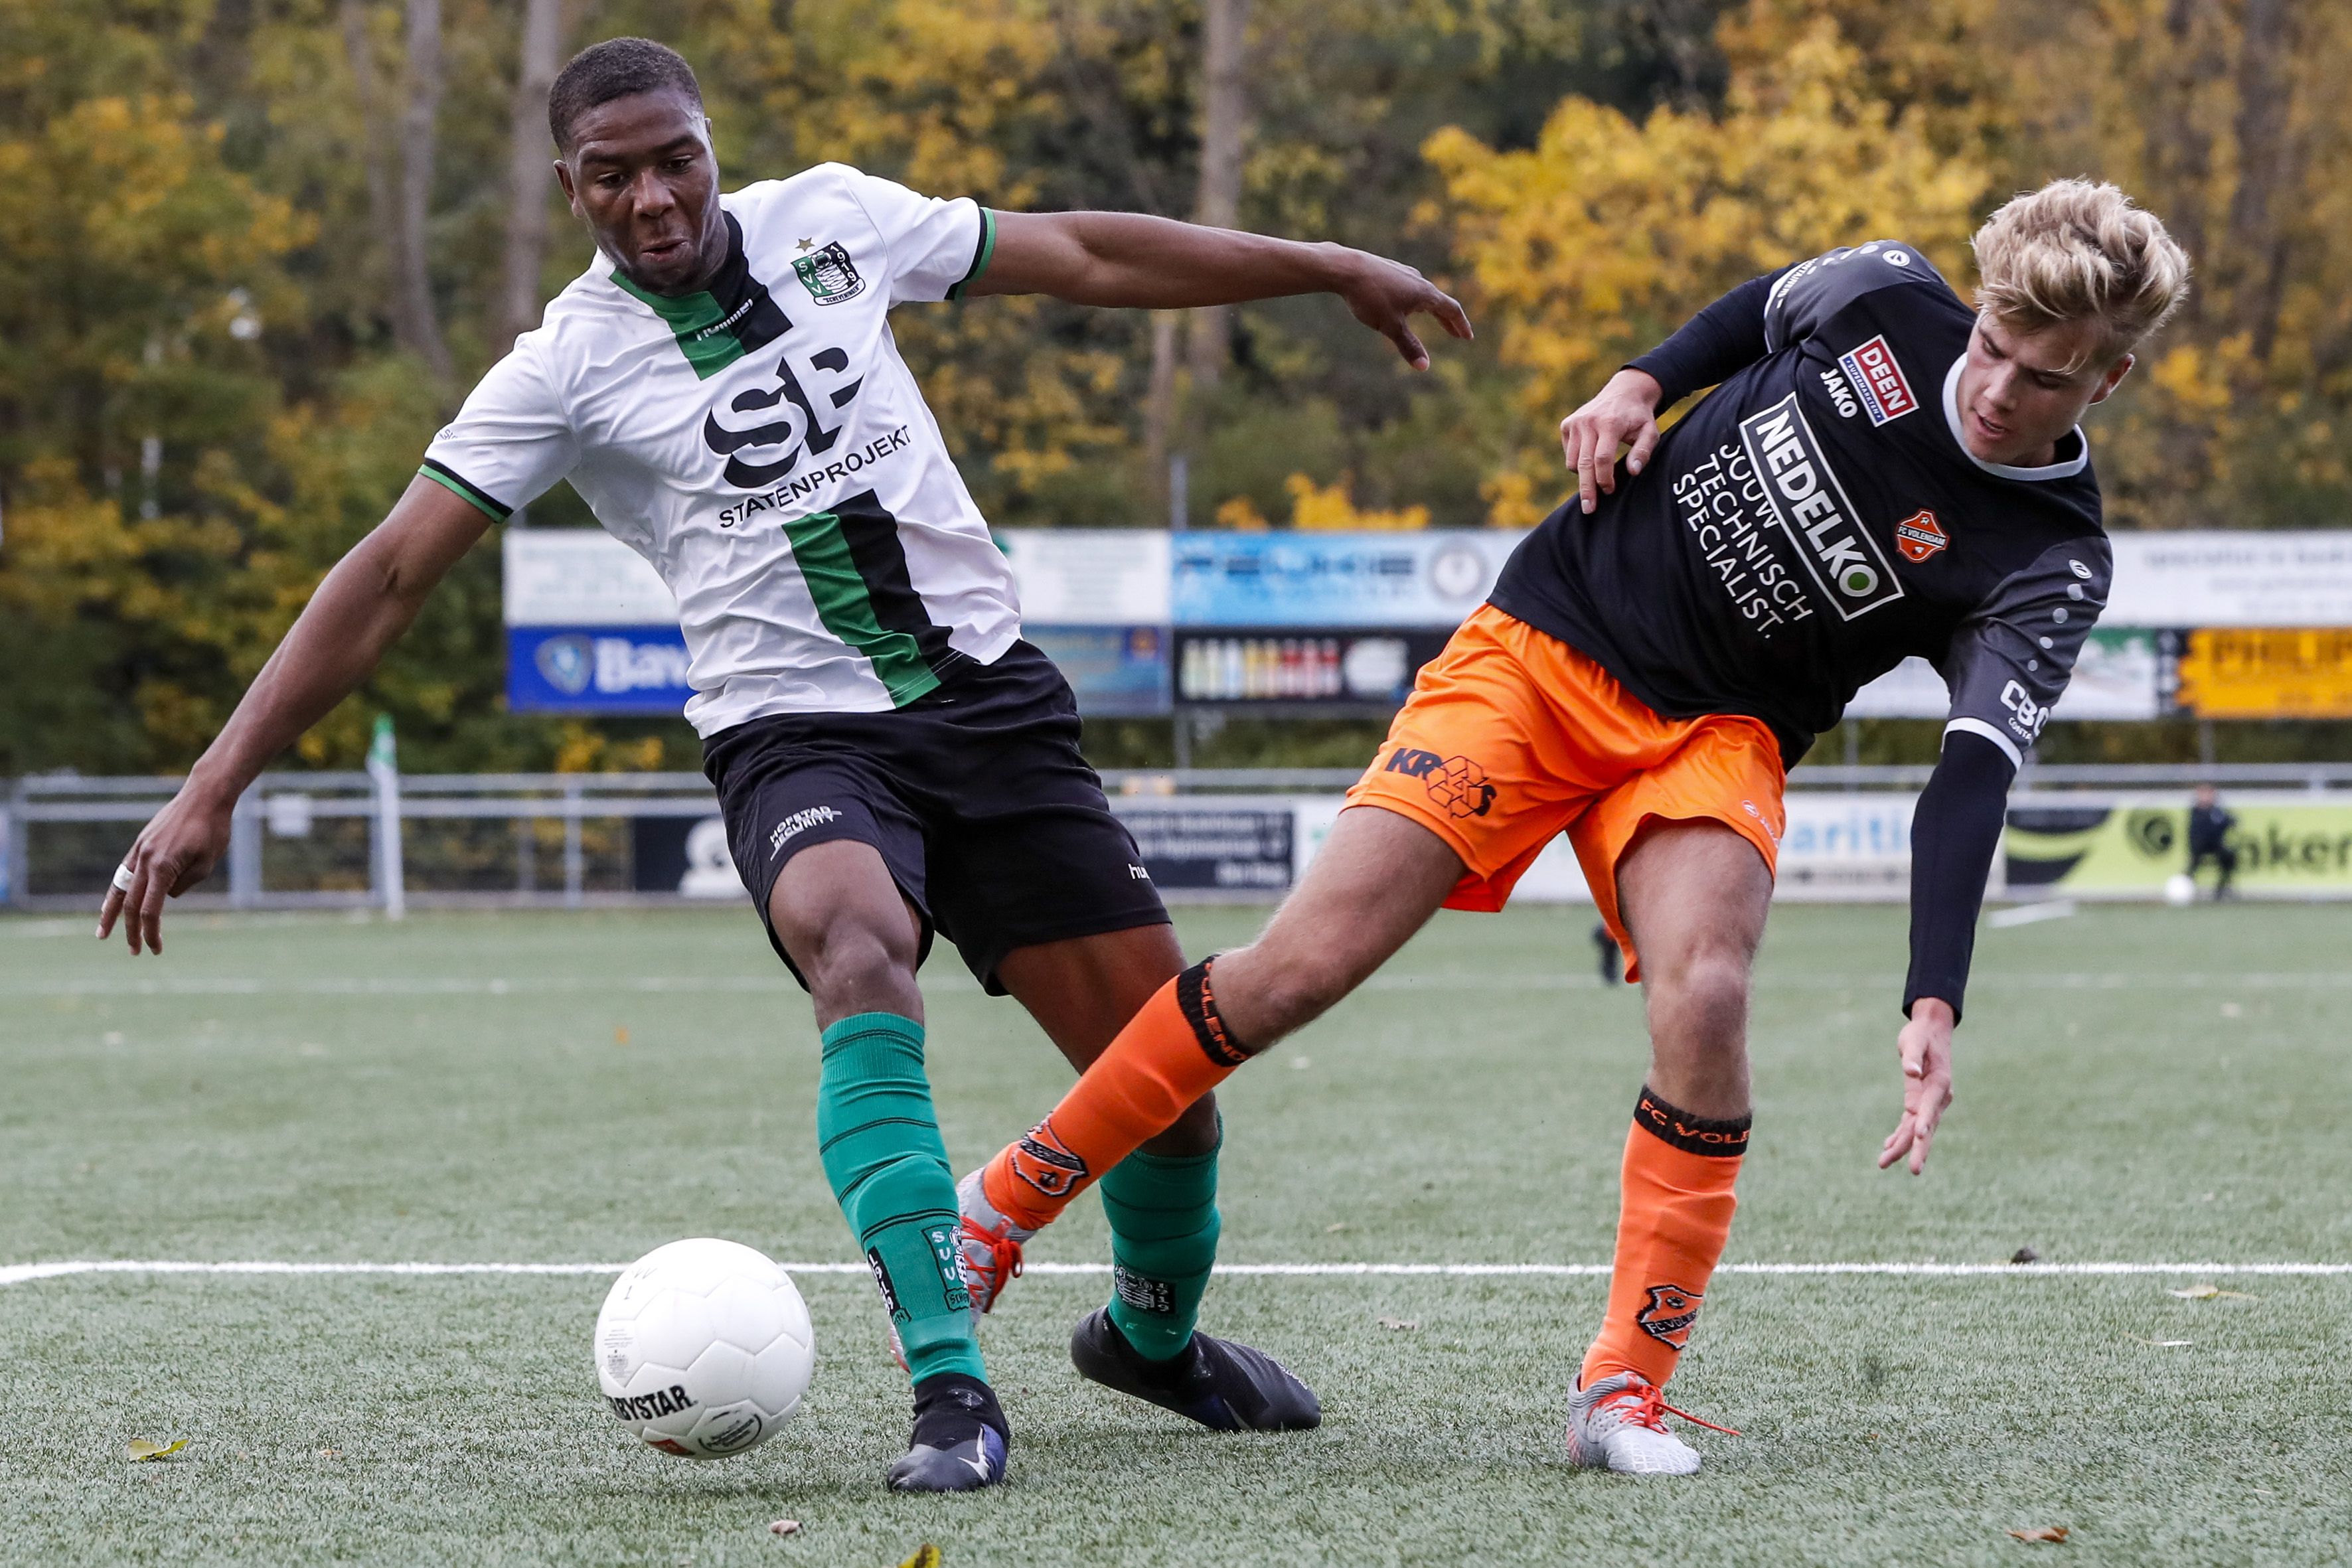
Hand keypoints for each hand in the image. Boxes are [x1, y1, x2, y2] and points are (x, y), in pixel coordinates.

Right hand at [96, 779, 235, 955]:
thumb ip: (183, 885)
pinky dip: (116, 890)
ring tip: (103, 933)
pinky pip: (123, 872)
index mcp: (163, 867)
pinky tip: (111, 903)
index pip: (151, 909)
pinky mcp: (140, 844)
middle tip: (134, 951)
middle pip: (132, 903)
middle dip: (131, 930)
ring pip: (119, 888)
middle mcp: (145, 859)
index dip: (151, 932)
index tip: (155, 949)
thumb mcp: (206, 864)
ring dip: (111, 913)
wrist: (204, 796)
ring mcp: (139, 850)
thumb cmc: (212, 830)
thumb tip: (164, 897)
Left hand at [1330, 247, 1473, 369]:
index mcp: (1425, 293)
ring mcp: (1403, 273)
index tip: (1467, 337)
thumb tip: (1424, 367)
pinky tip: (1404, 301)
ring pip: (1423, 293)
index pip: (1451, 310)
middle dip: (1447, 320)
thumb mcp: (1390, 326)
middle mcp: (1418, 280)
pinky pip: (1408, 287)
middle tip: (1456, 333)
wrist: (1346, 268)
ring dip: (1431, 307)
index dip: (1461, 325)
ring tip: (1433, 316)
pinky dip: (1414, 299)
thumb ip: (1408, 346)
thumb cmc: (1370, 297)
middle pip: (1439, 301)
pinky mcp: (1389, 270)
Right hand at [1560, 369, 1663, 513]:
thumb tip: (1632, 471)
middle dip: (1586, 489)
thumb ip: (1643, 451)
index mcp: (1609, 423)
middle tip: (1589, 508)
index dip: (1605, 478)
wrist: (1624, 391)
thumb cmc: (1639, 417)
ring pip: (1572, 462)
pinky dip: (1577, 462)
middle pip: (1583, 464)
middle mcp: (1588, 422)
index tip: (1610, 491)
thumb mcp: (1650, 431)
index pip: (1602, 459)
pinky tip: (1591, 457)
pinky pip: (1568, 454)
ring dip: (1584, 475)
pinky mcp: (1567, 424)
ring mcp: (1575, 422)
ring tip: (1598, 477)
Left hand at [1878, 997, 1955, 1174]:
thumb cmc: (1921, 1035)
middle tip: (1915, 1170)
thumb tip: (1911, 1072)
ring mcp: (1930, 1102)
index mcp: (1939, 1083)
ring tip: (1883, 1163)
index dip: (1925, 1121)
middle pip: (1928, 1127)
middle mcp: (1938, 1097)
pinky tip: (1887, 1148)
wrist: (1931, 1031)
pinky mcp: (1920, 1102)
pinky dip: (1900, 1135)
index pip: (1931, 1106)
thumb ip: (1912, 1057)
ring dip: (1903, 1147)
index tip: (1919, 1136)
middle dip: (1919, 1149)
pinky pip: (1910, 1123)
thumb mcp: (1914, 1041)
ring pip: (1917, 1130)